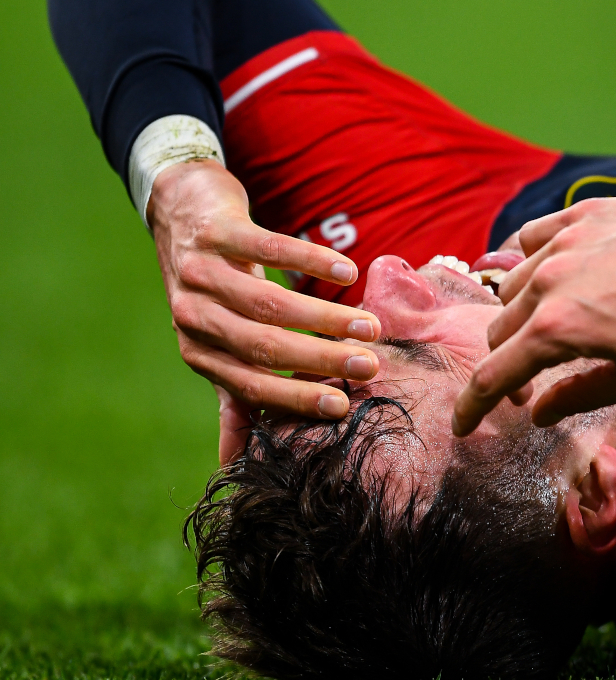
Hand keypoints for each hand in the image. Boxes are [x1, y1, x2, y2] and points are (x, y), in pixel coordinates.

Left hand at [146, 159, 381, 464]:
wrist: (181, 214)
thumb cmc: (214, 291)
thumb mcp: (219, 344)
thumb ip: (234, 397)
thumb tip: (237, 465)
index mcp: (199, 352)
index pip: (249, 384)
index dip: (293, 398)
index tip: (342, 406)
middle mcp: (193, 315)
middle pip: (262, 344)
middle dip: (319, 358)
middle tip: (370, 365)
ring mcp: (202, 270)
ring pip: (268, 300)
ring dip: (323, 317)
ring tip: (370, 326)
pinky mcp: (217, 230)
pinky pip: (269, 246)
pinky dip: (310, 261)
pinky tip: (347, 274)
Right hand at [452, 194, 615, 435]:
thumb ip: (580, 396)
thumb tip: (539, 413)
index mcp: (556, 330)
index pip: (492, 376)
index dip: (472, 407)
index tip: (462, 425)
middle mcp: (547, 283)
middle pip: (499, 331)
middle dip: (508, 363)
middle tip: (532, 383)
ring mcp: (561, 242)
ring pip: (511, 284)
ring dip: (520, 314)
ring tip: (550, 326)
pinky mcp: (580, 215)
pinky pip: (532, 238)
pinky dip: (531, 262)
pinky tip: (550, 273)